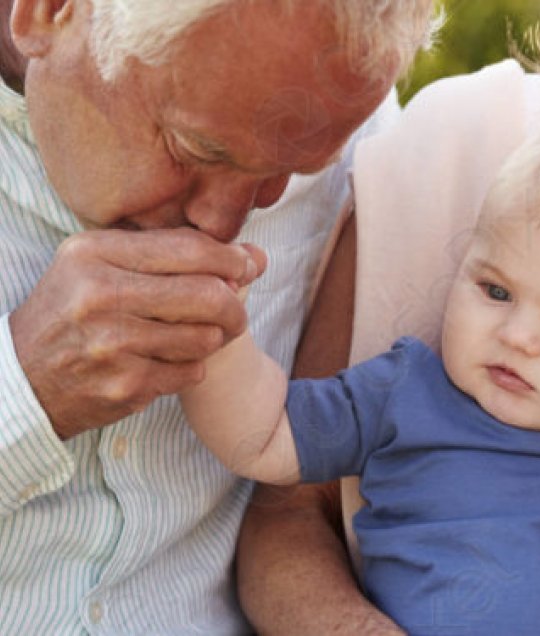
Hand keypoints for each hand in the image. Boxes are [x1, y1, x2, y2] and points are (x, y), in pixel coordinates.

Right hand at [9, 228, 265, 438]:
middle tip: (235, 311)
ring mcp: (112, 345)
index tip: (246, 266)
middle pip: (208, 294)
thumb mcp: (102, 265)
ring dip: (214, 338)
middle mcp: (100, 296)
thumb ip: (176, 254)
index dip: (231, 258)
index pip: (189, 249)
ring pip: (206, 337)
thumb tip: (257, 256)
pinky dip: (191, 367)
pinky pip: (192, 371)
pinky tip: (168, 361)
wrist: (21, 377)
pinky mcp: (125, 385)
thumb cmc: (73, 311)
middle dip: (235, 304)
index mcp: (94, 255)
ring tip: (197, 335)